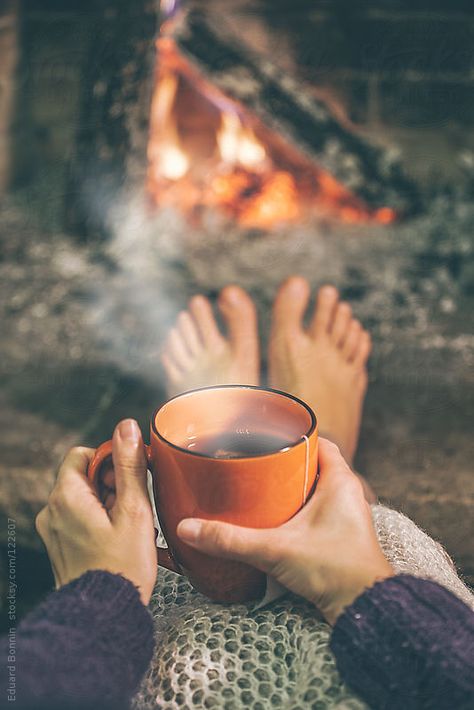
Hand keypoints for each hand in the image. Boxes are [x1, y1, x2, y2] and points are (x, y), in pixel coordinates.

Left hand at [36, 419, 156, 604]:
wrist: (105, 615)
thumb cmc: (120, 568)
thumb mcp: (134, 510)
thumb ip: (129, 465)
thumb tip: (127, 428)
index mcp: (66, 496)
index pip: (83, 453)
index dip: (110, 459)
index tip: (130, 477)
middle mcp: (52, 511)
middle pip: (85, 476)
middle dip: (113, 484)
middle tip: (135, 506)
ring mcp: (54, 531)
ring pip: (85, 499)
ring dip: (110, 504)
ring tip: (130, 527)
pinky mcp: (60, 547)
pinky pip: (81, 520)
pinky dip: (101, 522)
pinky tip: (121, 539)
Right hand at [177, 438, 392, 623]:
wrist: (364, 608)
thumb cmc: (334, 570)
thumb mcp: (275, 549)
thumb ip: (231, 539)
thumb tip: (188, 528)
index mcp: (340, 480)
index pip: (318, 440)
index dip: (292, 436)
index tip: (266, 438)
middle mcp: (347, 492)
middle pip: (313, 463)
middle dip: (284, 463)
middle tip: (254, 465)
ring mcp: (346, 514)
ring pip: (315, 488)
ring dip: (290, 488)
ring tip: (258, 490)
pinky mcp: (341, 535)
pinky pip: (318, 509)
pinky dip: (297, 509)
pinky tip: (275, 520)